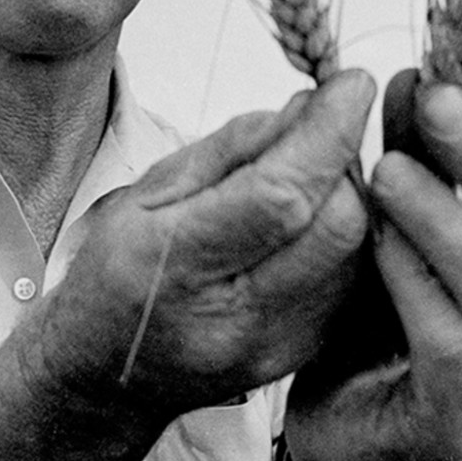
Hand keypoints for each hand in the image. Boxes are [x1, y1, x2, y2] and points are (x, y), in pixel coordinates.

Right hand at [40, 71, 375, 415]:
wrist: (106, 375)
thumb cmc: (120, 269)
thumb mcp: (148, 191)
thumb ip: (233, 147)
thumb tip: (311, 107)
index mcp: (174, 265)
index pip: (279, 197)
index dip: (327, 135)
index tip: (352, 86)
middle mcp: (232, 318)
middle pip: (335, 226)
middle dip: (343, 162)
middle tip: (323, 131)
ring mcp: (276, 346)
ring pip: (355, 252)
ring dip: (348, 197)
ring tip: (309, 177)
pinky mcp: (305, 355)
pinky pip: (352, 278)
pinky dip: (345, 234)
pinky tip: (312, 220)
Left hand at [284, 72, 461, 460]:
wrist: (340, 417)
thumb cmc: (380, 308)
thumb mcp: (402, 224)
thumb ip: (420, 159)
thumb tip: (420, 79)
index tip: (439, 83)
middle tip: (429, 103)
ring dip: (450, 224)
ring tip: (389, 169)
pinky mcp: (461, 429)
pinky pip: (451, 350)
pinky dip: (415, 286)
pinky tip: (375, 242)